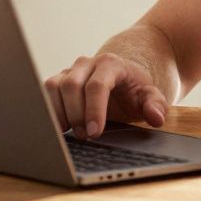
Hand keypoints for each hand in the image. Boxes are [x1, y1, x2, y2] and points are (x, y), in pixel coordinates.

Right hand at [43, 52, 168, 138]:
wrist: (123, 79)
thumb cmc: (135, 90)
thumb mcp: (150, 97)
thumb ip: (156, 105)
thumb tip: (156, 117)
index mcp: (111, 64)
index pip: (97, 86)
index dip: (94, 110)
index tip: (95, 133)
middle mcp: (87, 64)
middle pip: (72, 85)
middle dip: (76, 114)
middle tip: (86, 137)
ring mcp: (70, 71)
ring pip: (54, 86)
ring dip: (60, 113)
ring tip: (73, 133)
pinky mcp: (58, 81)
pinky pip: (44, 92)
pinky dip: (48, 110)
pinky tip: (59, 127)